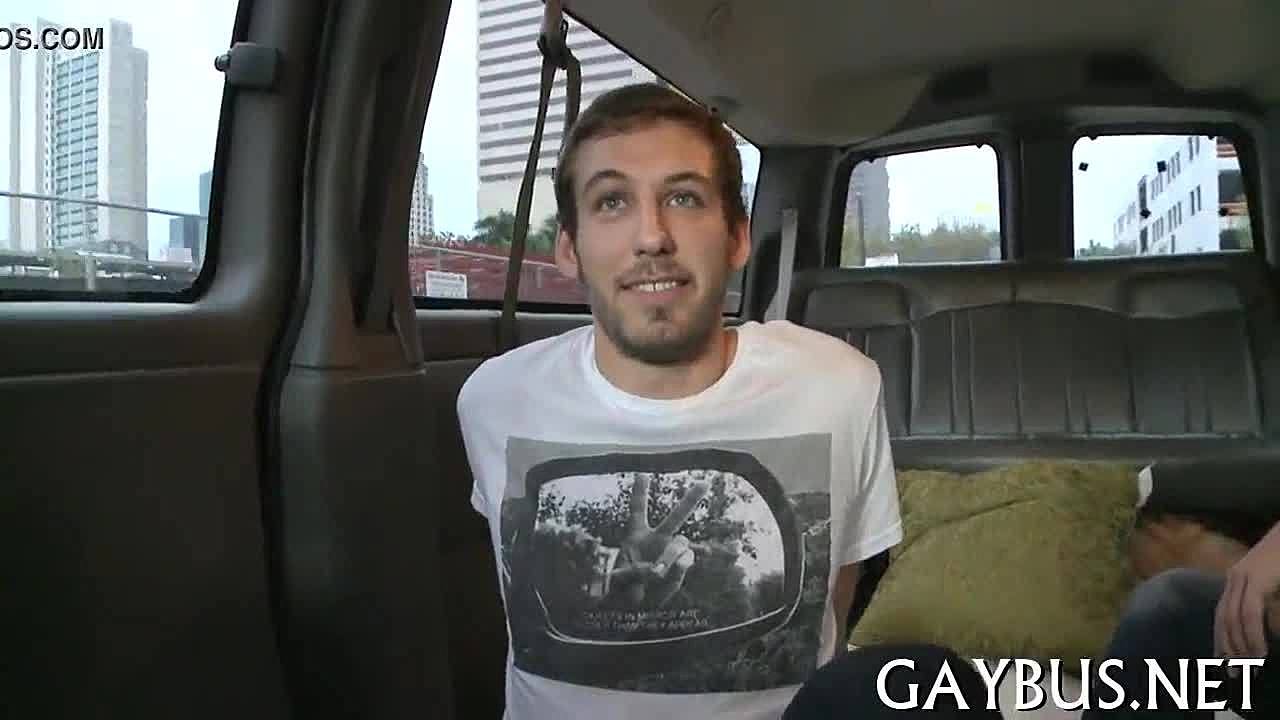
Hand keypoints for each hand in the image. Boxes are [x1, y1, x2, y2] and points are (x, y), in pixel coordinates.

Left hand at [609, 473, 709, 607]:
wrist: (632, 610)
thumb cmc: (621, 590)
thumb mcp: (619, 578)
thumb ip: (638, 570)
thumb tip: (660, 567)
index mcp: (636, 536)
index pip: (638, 510)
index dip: (640, 492)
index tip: (643, 473)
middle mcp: (656, 541)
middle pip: (675, 518)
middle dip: (690, 501)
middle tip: (704, 484)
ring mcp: (670, 555)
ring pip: (679, 546)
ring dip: (668, 558)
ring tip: (654, 575)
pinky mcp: (679, 570)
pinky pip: (684, 563)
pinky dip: (676, 571)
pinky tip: (667, 575)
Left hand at [1216, 522, 1279, 660]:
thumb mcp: (1274, 583)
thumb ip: (1266, 600)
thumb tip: (1267, 627)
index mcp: (1237, 579)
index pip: (1222, 614)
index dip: (1221, 639)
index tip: (1222, 662)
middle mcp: (1235, 578)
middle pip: (1223, 619)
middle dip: (1226, 648)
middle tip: (1233, 673)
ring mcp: (1244, 576)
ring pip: (1233, 619)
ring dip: (1241, 646)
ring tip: (1250, 667)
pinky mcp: (1257, 578)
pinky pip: (1249, 612)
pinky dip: (1252, 634)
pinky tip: (1260, 651)